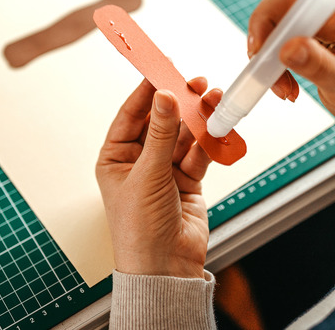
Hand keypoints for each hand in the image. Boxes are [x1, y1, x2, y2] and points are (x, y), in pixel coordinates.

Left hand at [96, 78, 219, 278]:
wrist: (165, 268)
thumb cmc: (140, 228)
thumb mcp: (148, 175)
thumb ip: (160, 133)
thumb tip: (164, 95)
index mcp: (115, 158)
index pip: (131, 115)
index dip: (146, 90)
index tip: (160, 67)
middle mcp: (139, 161)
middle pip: (161, 121)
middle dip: (179, 103)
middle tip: (195, 83)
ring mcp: (164, 171)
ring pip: (183, 135)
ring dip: (199, 119)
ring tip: (214, 100)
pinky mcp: (188, 181)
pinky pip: (199, 153)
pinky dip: (210, 141)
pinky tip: (219, 126)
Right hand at [248, 0, 334, 133]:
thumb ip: (320, 67)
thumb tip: (287, 48)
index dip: (270, 17)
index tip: (261, 52)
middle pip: (282, 3)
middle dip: (266, 41)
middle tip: (268, 77)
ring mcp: (325, 13)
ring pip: (277, 20)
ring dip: (269, 54)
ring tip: (283, 88)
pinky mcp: (315, 24)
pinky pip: (281, 33)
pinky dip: (275, 58)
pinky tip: (286, 81)